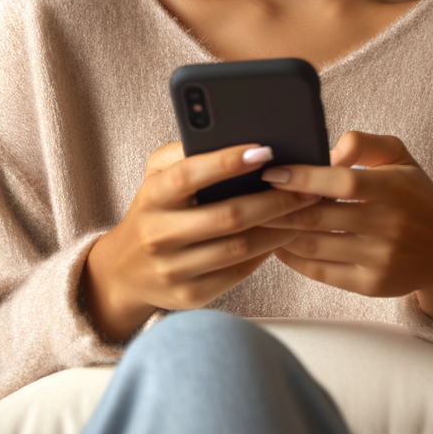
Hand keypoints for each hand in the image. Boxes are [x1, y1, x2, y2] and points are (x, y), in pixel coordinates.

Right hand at [82, 142, 319, 342]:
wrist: (125, 271)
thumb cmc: (154, 209)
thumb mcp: (156, 174)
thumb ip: (186, 151)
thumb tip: (234, 137)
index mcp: (152, 196)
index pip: (189, 175)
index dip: (227, 162)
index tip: (265, 150)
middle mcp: (159, 235)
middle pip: (228, 217)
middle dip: (274, 199)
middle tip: (307, 186)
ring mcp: (174, 270)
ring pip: (240, 248)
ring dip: (279, 228)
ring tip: (304, 209)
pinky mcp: (190, 296)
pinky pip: (239, 272)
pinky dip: (266, 252)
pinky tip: (283, 234)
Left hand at [261, 132, 432, 332]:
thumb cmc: (416, 196)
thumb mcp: (400, 157)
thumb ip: (364, 143)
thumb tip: (326, 151)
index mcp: (395, 188)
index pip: (342, 182)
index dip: (303, 178)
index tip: (272, 172)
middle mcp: (389, 225)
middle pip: (319, 217)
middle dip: (279, 207)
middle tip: (251, 195)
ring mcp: (379, 259)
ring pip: (314, 246)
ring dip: (279, 232)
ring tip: (256, 217)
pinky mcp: (371, 285)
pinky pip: (320, 272)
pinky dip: (292, 257)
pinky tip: (276, 243)